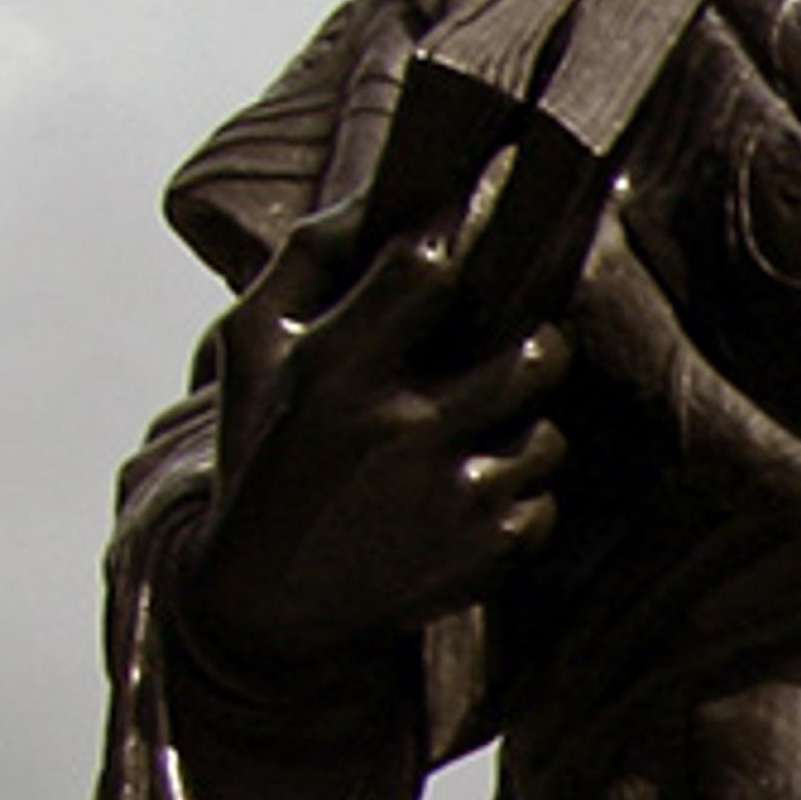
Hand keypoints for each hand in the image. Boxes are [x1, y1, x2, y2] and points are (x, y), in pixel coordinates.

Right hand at [182, 173, 576, 690]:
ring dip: (524, 430)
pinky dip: (517, 500)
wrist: (266, 603)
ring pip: (548, 435)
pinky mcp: (484, 553)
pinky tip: (467, 500)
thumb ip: (306, 264)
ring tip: (477, 438)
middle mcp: (402, 428)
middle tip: (523, 345)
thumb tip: (371, 196)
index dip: (466, 240)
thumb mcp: (252, 352)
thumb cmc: (262, 455)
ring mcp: (452, 496)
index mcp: (338, 368)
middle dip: (539, 343)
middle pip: (534, 353)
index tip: (483, 234)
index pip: (431, 270)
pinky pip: (545, 504)